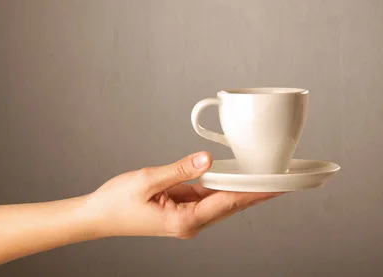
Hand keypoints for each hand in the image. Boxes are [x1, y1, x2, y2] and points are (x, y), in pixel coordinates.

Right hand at [84, 151, 280, 238]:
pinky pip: (210, 195)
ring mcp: (188, 216)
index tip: (277, 187)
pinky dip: (225, 186)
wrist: (98, 216)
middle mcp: (191, 222)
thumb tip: (206, 159)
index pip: (229, 202)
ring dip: (244, 190)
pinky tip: (237, 176)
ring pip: (223, 201)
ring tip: (268, 178)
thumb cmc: (117, 202)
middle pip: (232, 204)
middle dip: (258, 193)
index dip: (255, 193)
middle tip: (285, 181)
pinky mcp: (183, 208)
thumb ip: (179, 169)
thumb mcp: (147, 181)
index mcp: (185, 221)